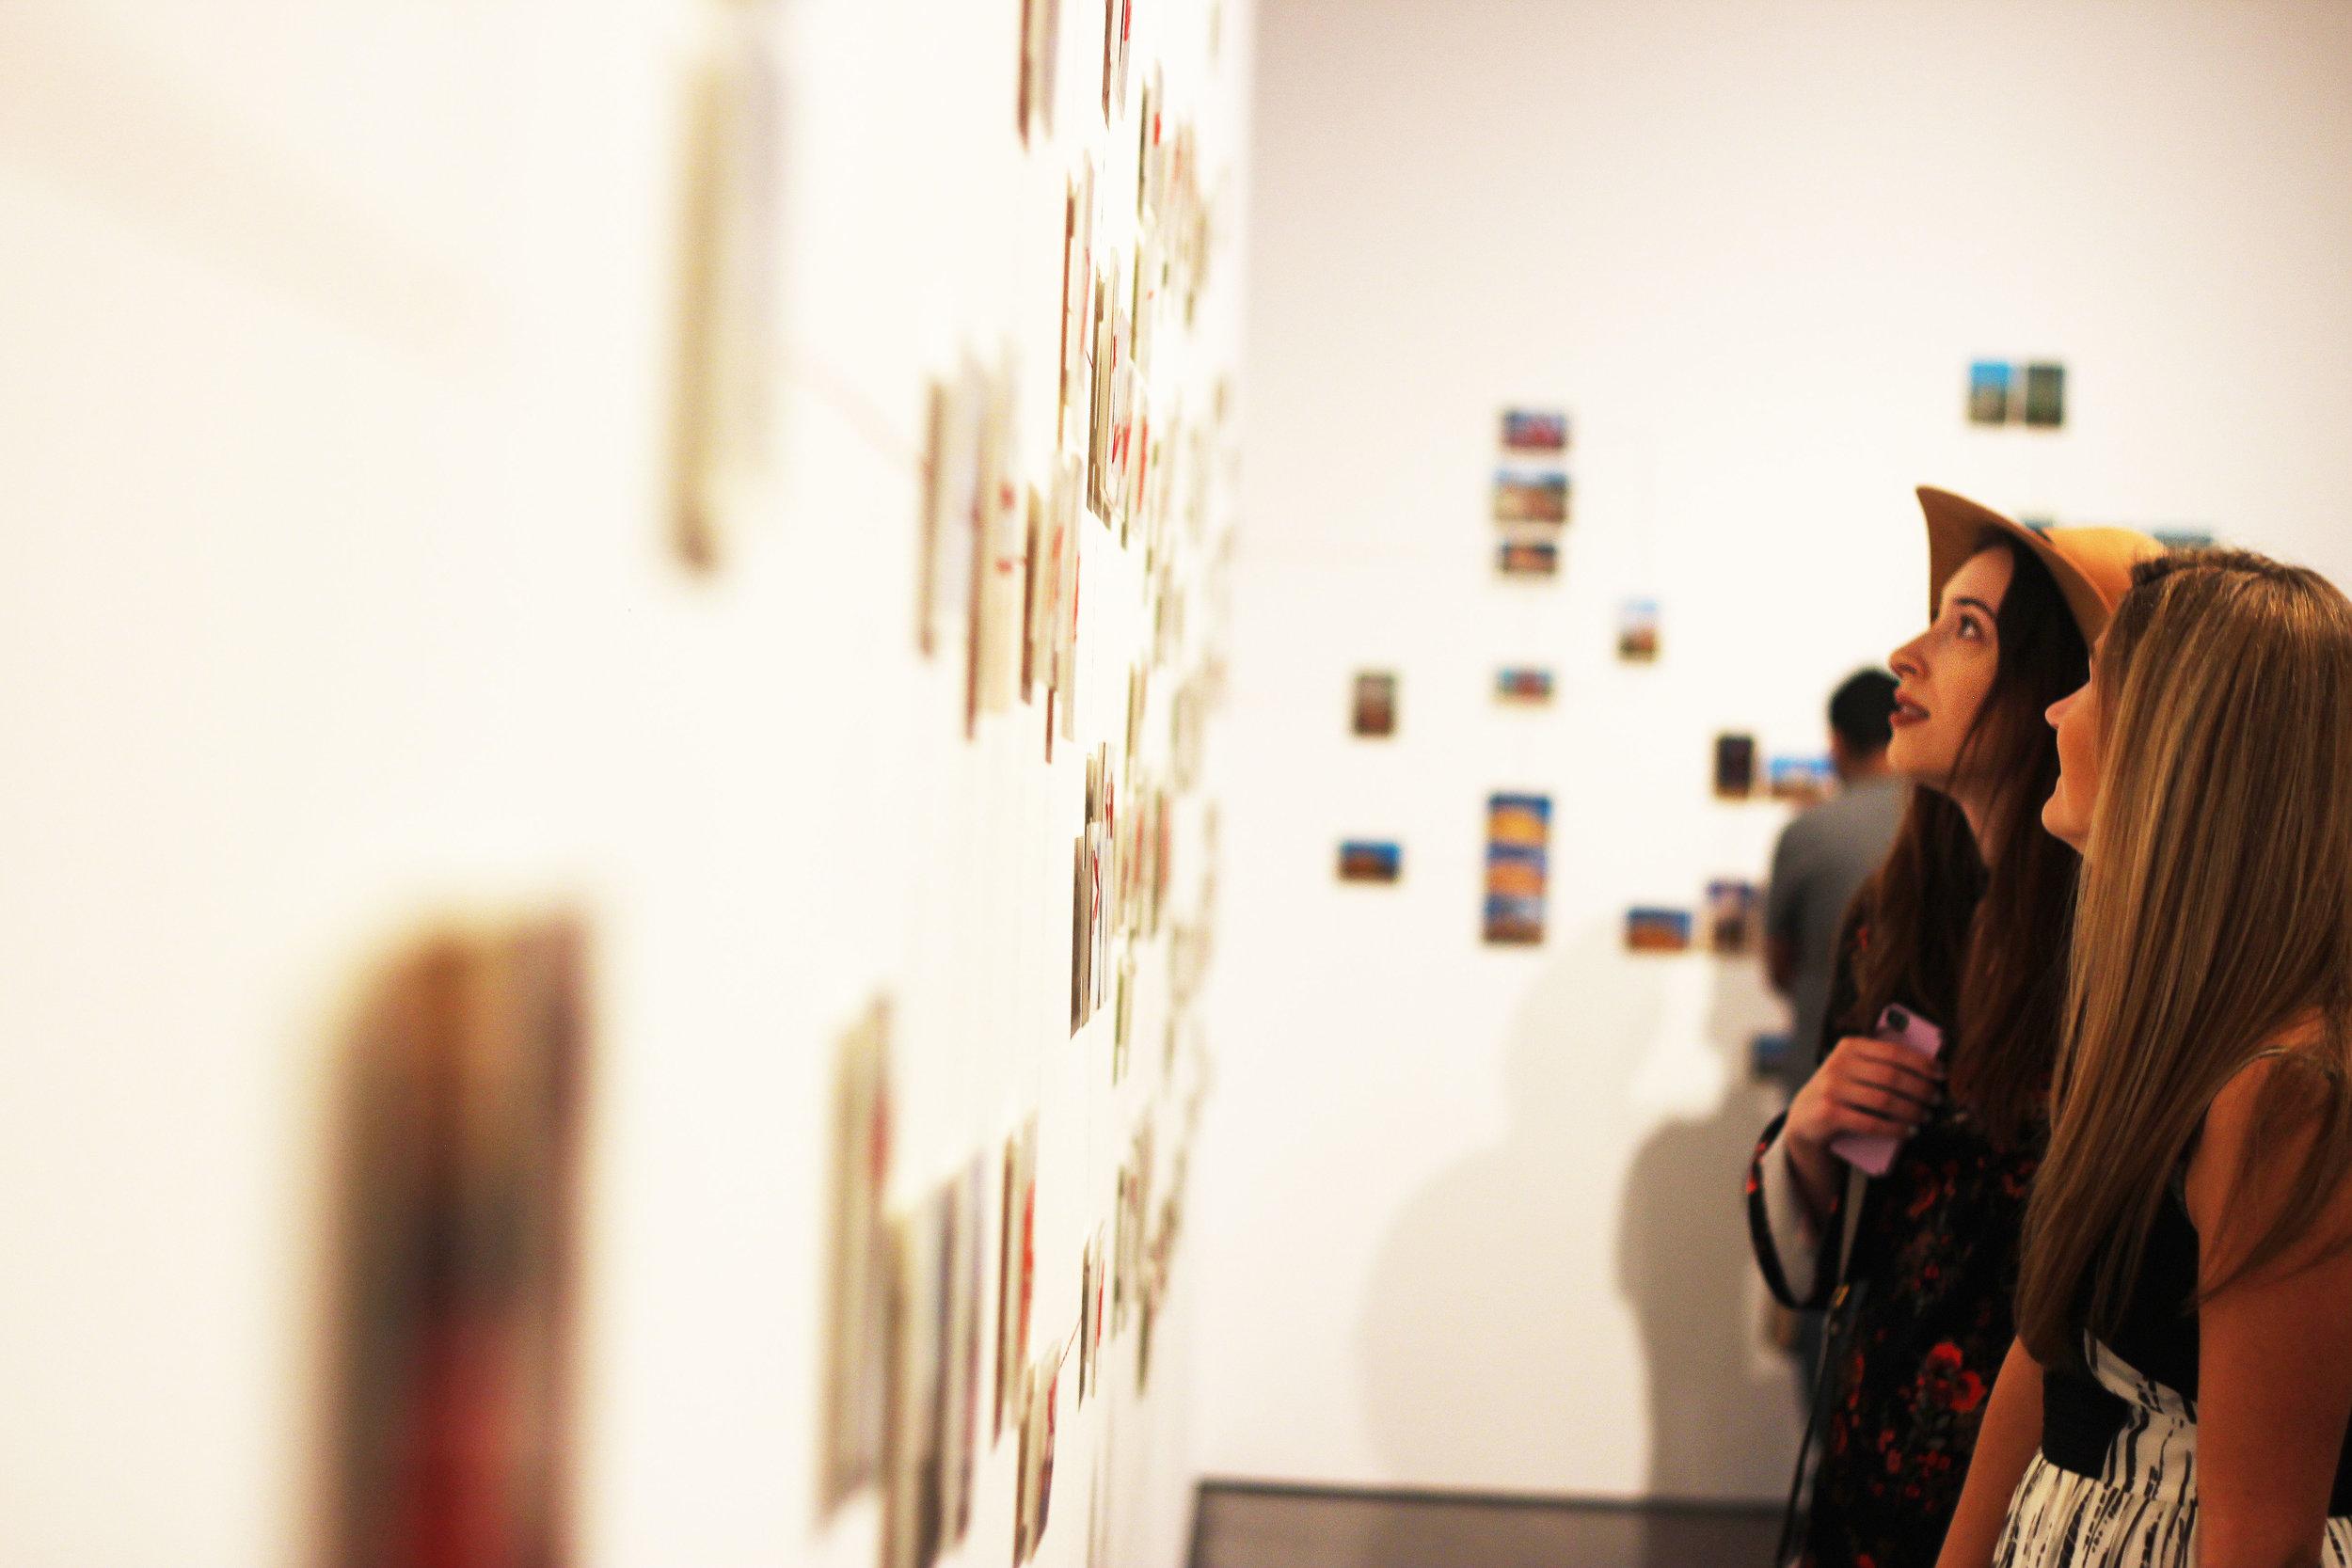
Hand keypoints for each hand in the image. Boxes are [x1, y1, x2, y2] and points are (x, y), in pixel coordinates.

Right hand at [1787, 1034, 1945, 1160]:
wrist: (1806, 1116)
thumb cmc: (1843, 1091)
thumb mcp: (1854, 1069)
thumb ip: (1880, 1064)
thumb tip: (1930, 1069)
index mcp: (1849, 1047)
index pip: (1893, 1052)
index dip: (1921, 1063)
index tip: (1941, 1074)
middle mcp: (1838, 1064)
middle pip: (1892, 1077)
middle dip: (1921, 1089)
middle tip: (1936, 1100)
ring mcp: (1832, 1089)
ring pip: (1884, 1101)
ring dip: (1912, 1111)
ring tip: (1926, 1117)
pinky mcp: (1829, 1114)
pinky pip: (1871, 1123)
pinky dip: (1895, 1129)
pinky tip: (1910, 1132)